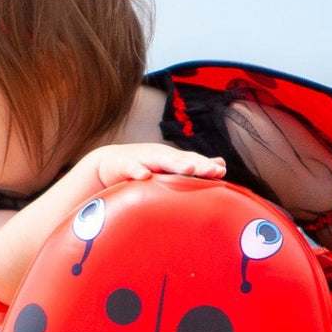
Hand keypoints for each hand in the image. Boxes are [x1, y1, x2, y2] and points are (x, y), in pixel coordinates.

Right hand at [83, 143, 226, 189]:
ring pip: (160, 161)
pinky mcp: (124, 165)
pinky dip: (137, 171)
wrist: (110, 162)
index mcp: (172, 157)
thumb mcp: (171, 164)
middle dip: (197, 164)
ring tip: (188, 170)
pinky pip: (131, 168)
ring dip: (174, 164)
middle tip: (211, 170)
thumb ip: (195, 165)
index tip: (221, 172)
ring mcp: (142, 159)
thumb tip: (222, 164)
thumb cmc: (146, 165)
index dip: (206, 165)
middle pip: (181, 159)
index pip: (192, 160)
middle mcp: (160, 155)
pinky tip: (144, 176)